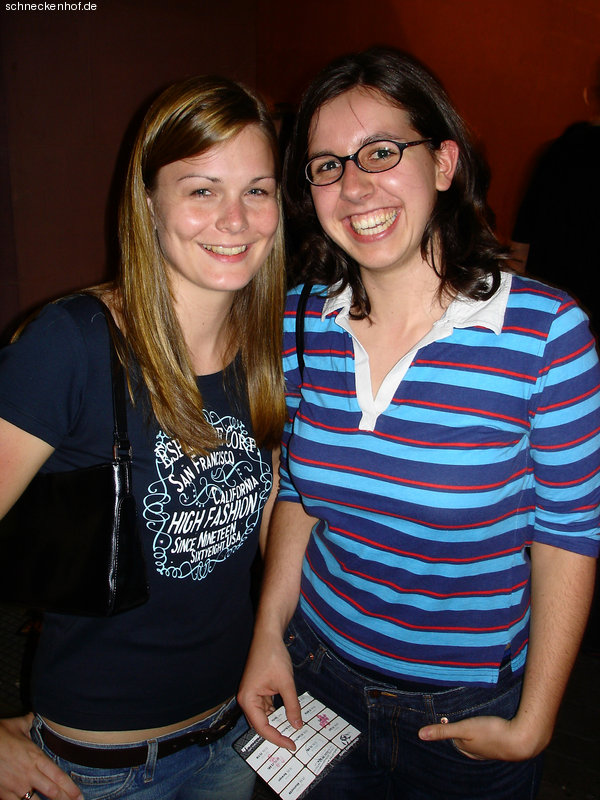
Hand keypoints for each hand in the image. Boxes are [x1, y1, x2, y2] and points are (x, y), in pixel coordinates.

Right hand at [0, 715, 82, 799]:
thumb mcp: (18, 725)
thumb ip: (29, 722)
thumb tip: (33, 716)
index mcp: (36, 757)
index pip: (58, 776)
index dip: (71, 788)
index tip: (79, 796)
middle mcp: (29, 774)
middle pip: (52, 792)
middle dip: (65, 799)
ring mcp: (16, 786)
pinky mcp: (4, 794)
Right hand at [237, 629, 302, 749]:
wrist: (268, 635)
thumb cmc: (273, 657)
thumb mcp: (286, 683)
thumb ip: (292, 706)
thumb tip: (297, 726)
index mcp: (248, 700)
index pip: (262, 727)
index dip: (277, 738)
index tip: (291, 745)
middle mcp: (247, 699)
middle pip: (260, 724)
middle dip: (276, 733)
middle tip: (292, 743)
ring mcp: (252, 695)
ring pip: (264, 716)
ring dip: (277, 723)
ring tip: (292, 733)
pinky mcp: (259, 690)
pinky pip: (267, 707)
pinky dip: (277, 712)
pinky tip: (288, 717)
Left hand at [418, 714, 545, 761]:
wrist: (522, 740)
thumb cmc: (492, 733)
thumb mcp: (464, 728)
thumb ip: (443, 730)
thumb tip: (420, 735)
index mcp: (466, 749)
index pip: (452, 738)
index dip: (447, 725)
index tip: (444, 715)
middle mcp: (477, 752)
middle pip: (463, 739)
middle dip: (459, 729)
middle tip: (457, 714)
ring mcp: (490, 750)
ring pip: (477, 739)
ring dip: (474, 730)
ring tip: (473, 719)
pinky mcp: (502, 743)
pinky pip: (489, 737)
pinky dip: (486, 731)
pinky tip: (490, 724)